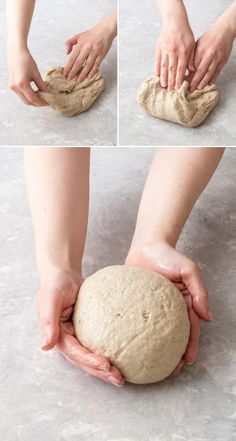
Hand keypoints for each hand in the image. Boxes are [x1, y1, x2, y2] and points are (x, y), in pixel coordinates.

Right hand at [7, 47, 47, 105]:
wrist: (16, 52)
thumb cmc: (26, 60)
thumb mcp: (36, 74)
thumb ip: (42, 85)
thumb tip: (48, 94)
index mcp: (22, 84)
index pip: (33, 99)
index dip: (42, 103)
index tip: (49, 103)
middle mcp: (15, 87)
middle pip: (28, 102)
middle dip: (38, 104)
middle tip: (46, 102)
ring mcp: (12, 87)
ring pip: (24, 100)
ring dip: (33, 100)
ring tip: (42, 98)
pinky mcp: (12, 86)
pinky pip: (21, 95)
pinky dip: (29, 96)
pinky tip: (35, 93)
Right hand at [37, 269, 123, 386]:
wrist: (63, 273)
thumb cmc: (56, 283)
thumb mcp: (50, 298)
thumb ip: (47, 321)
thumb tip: (46, 346)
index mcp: (57, 335)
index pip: (74, 352)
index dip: (89, 360)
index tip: (105, 365)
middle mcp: (67, 340)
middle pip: (83, 361)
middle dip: (100, 372)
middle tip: (118, 378)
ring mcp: (77, 337)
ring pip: (91, 356)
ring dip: (105, 369)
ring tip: (121, 377)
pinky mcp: (88, 331)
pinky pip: (99, 344)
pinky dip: (109, 353)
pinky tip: (123, 359)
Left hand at [63, 22, 113, 81]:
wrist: (104, 30)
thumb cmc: (91, 34)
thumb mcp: (78, 36)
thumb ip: (70, 43)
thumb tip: (66, 53)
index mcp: (80, 45)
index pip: (72, 58)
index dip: (68, 67)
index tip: (65, 73)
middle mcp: (87, 49)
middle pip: (79, 63)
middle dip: (73, 72)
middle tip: (70, 79)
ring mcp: (94, 52)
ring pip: (87, 65)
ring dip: (83, 74)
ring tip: (79, 80)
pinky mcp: (101, 55)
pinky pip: (96, 65)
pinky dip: (92, 72)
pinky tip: (89, 76)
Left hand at [126, 242, 212, 373]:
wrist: (146, 246)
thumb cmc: (168, 256)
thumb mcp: (188, 270)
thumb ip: (199, 291)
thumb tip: (208, 317)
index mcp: (184, 302)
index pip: (189, 327)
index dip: (190, 345)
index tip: (186, 361)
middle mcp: (169, 307)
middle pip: (174, 334)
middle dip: (174, 353)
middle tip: (171, 370)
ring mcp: (153, 307)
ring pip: (156, 331)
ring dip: (157, 348)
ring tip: (152, 364)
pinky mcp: (137, 304)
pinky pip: (138, 321)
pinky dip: (138, 334)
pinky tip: (133, 345)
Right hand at [155, 16, 194, 89]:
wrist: (174, 21)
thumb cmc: (185, 33)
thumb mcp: (192, 45)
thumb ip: (191, 58)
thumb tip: (191, 70)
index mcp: (183, 52)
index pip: (180, 69)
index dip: (179, 79)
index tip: (177, 87)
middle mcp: (173, 52)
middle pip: (172, 70)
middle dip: (171, 81)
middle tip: (170, 90)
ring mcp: (165, 50)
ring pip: (164, 66)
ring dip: (163, 77)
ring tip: (163, 85)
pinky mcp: (159, 48)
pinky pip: (157, 60)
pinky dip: (157, 68)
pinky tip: (157, 75)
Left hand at [189, 20, 233, 90]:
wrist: (224, 30)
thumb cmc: (209, 37)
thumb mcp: (198, 44)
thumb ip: (193, 56)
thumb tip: (187, 70)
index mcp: (200, 50)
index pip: (193, 66)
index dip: (189, 75)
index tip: (184, 82)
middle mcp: (209, 54)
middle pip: (200, 71)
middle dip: (194, 81)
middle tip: (190, 89)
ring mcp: (217, 58)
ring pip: (209, 73)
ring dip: (203, 82)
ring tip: (198, 88)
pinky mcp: (223, 60)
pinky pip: (217, 72)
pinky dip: (213, 78)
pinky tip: (209, 83)